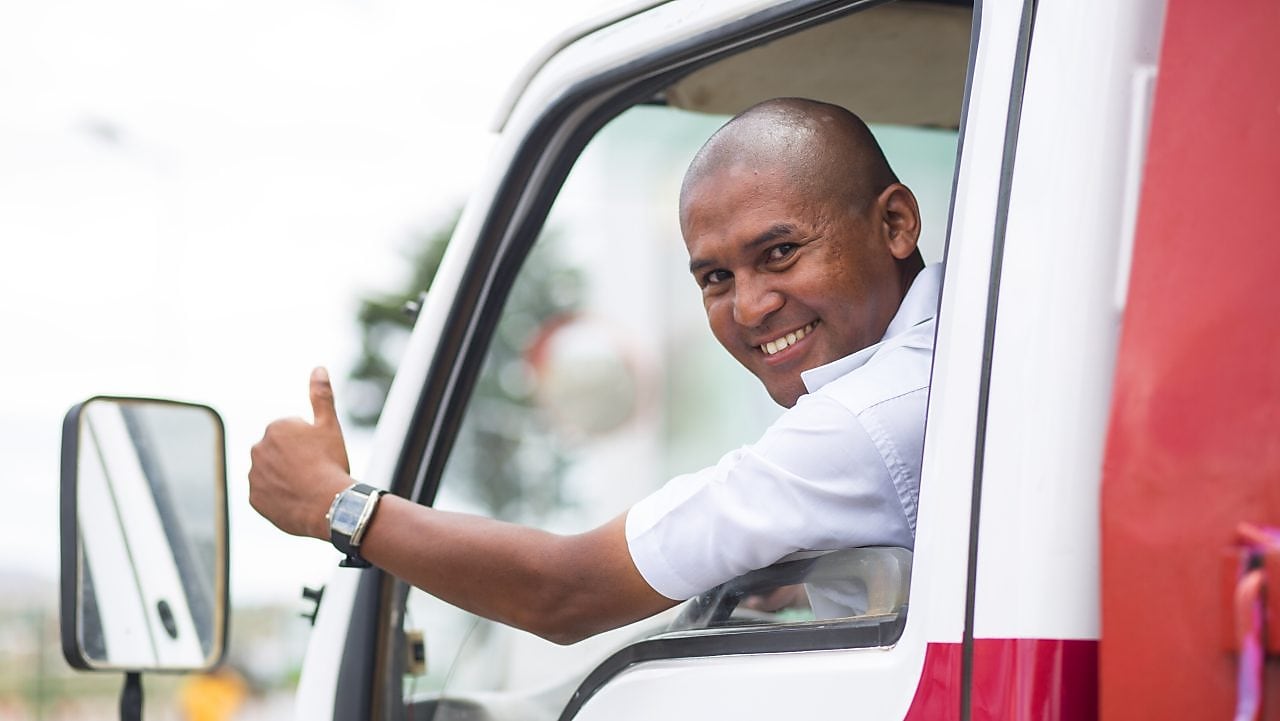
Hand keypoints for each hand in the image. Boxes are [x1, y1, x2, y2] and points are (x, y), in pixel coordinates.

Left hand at [249, 367, 352, 538]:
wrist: (329, 505)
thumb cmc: (331, 462)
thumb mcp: (329, 425)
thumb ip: (321, 395)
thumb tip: (319, 368)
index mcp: (276, 428)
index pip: (292, 435)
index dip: (310, 445)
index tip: (320, 455)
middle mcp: (258, 448)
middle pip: (279, 453)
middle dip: (293, 459)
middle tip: (314, 471)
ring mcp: (254, 475)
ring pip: (272, 473)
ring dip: (284, 477)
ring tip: (306, 487)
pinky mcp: (254, 498)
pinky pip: (267, 494)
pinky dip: (279, 496)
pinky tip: (296, 499)